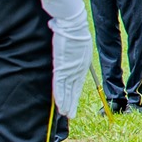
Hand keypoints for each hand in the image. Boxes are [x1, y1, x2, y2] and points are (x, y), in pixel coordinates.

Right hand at [36, 0, 93, 118]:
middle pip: (73, 90)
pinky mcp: (62, 68)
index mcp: (82, 65)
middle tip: (69, 115)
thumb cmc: (73, 31)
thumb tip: (64, 44)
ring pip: (67, 91)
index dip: (74, 95)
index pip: (76, 84)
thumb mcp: (76, 44)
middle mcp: (77, 69)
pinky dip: (60, 96)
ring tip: (65, 114)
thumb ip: (71, 50)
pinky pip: (60, 86)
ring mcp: (70, 70)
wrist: (73, 26)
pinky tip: (60, 105)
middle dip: (71, 103)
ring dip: (65, 104)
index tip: (72, 104)